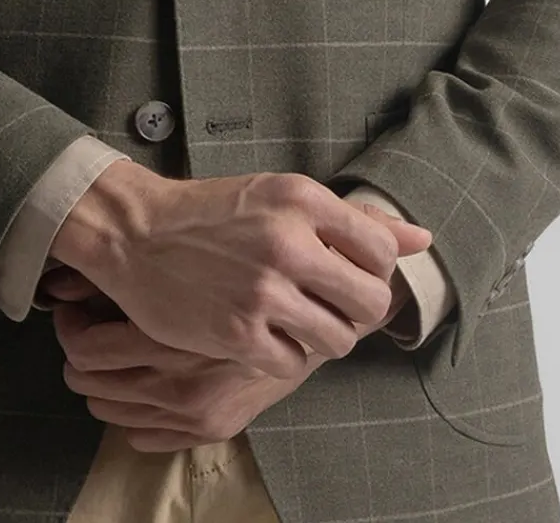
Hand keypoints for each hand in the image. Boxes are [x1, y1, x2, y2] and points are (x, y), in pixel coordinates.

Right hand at [50, 163, 431, 380]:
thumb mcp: (281, 196)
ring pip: (340, 338)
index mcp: (302, 198)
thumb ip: (350, 219)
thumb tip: (421, 238)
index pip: (381, 248)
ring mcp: (265, 290)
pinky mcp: (240, 333)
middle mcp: (289, 242)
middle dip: (359, 310)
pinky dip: (286, 354)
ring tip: (298, 320)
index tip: (351, 272)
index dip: (375, 269)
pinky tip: (266, 334)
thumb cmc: (212, 213)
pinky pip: (296, 362)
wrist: (137, 233)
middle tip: (331, 304)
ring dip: (326, 336)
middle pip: (371, 301)